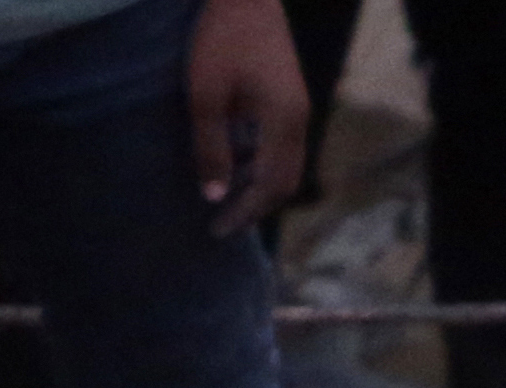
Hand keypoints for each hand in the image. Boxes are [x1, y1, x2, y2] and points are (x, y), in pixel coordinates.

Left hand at [187, 0, 308, 236]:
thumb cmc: (220, 39)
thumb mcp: (205, 97)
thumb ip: (211, 148)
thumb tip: (215, 196)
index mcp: (283, 122)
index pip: (270, 186)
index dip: (244, 212)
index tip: (217, 229)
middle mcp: (299, 118)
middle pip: (286, 181)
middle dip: (255, 207)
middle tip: (222, 224)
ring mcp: (298, 105)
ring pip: (286, 163)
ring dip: (259, 186)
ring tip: (226, 199)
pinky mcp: (289, 94)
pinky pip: (282, 144)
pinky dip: (262, 163)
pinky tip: (235, 164)